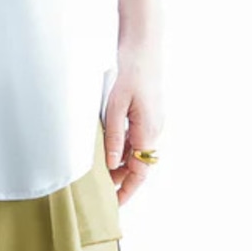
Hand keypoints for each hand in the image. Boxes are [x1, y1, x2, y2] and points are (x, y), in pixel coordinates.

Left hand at [103, 38, 164, 205]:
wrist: (143, 44)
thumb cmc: (130, 71)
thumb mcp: (116, 105)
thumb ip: (114, 136)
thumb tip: (110, 164)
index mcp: (148, 130)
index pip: (140, 172)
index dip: (127, 191)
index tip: (114, 205)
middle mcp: (154, 129)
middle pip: (138, 164)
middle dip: (120, 179)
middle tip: (98, 190)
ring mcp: (152, 121)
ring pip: (136, 150)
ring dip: (120, 161)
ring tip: (97, 170)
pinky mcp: (147, 112)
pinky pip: (136, 136)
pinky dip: (122, 146)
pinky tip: (106, 145)